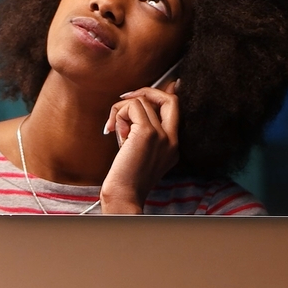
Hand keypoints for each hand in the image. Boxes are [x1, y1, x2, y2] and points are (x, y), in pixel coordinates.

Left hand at [99, 79, 179, 213]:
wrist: (124, 195)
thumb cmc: (125, 177)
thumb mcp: (138, 151)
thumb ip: (141, 130)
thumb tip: (136, 103)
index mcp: (173, 145)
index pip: (175, 108)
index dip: (160, 93)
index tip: (139, 93)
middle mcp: (172, 140)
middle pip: (170, 98)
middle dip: (146, 92)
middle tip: (125, 100)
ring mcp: (162, 135)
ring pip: (142, 101)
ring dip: (122, 110)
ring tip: (115, 129)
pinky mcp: (148, 133)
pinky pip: (132, 106)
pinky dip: (118, 114)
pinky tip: (112, 131)